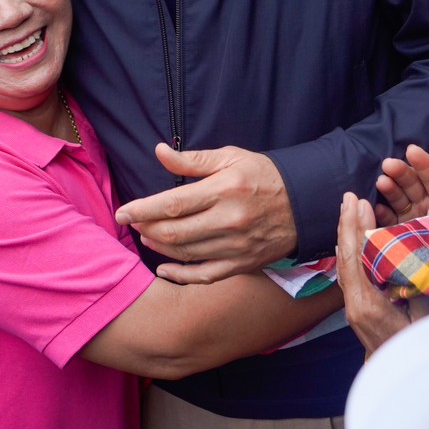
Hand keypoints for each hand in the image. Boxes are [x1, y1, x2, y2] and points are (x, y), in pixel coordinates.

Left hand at [113, 144, 294, 283]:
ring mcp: (236, 246)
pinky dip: (180, 275)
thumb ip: (193, 160)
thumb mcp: (231, 157)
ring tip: (146, 235)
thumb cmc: (265, 175)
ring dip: (159, 246)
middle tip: (133, 223)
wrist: (306, 203)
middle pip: (174, 232)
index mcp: (224, 189)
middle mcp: (229, 220)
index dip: (142, 210)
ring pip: (185, 253)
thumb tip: (159, 152)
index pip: (172, 204)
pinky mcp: (243, 264)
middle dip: (146, 228)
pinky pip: (205, 275)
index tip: (122, 212)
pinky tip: (163, 268)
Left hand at [335, 193, 423, 354]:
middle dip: (347, 225)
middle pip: (346, 257)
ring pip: (345, 263)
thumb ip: (420, 294)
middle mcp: (355, 304)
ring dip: (347, 235)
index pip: (356, 259)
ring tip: (349, 208)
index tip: (358, 203)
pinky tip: (349, 239)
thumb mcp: (424, 323)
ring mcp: (353, 306)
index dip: (355, 229)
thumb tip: (422, 263)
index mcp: (368, 305)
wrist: (399, 382)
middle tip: (349, 196)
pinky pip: (349, 273)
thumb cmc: (416, 353)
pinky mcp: (356, 307)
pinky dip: (349, 251)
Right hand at [372, 144, 428, 226]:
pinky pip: (389, 218)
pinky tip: (376, 206)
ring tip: (380, 181)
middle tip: (387, 164)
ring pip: (399, 199)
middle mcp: (427, 206)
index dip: (424, 164)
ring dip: (389, 188)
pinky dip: (382, 213)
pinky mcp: (398, 230)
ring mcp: (412, 218)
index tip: (411, 150)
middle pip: (413, 184)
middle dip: (401, 172)